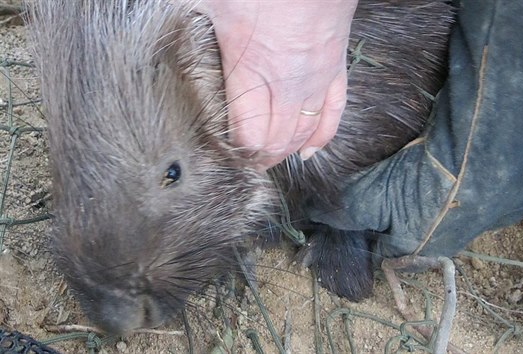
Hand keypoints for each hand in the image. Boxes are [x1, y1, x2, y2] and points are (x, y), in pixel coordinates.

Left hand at [192, 0, 357, 169]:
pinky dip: (321, 138)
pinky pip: (333, 116)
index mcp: (252, 70)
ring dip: (285, 151)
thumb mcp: (214, 6)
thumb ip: (194, 33)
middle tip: (246, 162)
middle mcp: (286, 85)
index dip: (237, 153)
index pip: (248, 135)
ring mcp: (315, 81)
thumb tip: (167, 40)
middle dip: (259, 159)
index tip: (226, 157)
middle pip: (276, 142)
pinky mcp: (335, 72)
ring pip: (303, 134)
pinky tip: (309, 150)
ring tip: (270, 157)